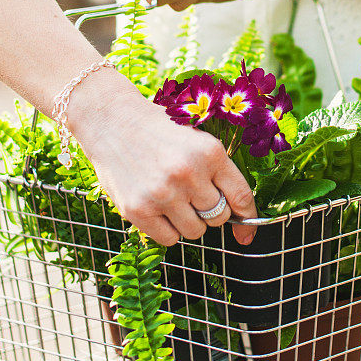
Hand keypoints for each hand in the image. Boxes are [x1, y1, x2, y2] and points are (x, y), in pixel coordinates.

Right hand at [68, 74, 256, 246]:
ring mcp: (163, 194)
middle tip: (192, 195)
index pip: (241, 196)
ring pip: (196, 231)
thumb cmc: (160, 132)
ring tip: (173, 199)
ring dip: (189, 221)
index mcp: (210, 153)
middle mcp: (189, 174)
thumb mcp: (198, 140)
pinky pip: (169, 239)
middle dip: (210, 211)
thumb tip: (243, 218)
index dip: (248, 218)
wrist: (113, 122)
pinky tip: (157, 207)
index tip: (247, 232)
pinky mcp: (138, 210)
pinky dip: (167, 229)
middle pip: (219, 217)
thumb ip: (219, 173)